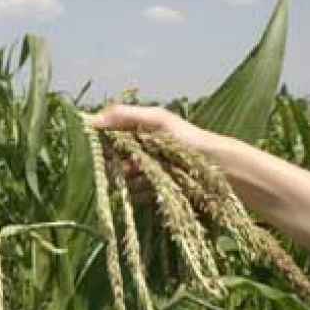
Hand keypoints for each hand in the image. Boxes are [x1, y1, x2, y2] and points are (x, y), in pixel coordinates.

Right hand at [88, 104, 223, 203]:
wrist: (219, 170)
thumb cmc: (188, 140)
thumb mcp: (157, 120)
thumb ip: (124, 115)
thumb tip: (91, 120)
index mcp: (137, 130)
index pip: (106, 134)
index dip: (98, 141)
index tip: (94, 148)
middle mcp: (137, 150)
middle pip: (110, 158)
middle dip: (111, 163)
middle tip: (120, 165)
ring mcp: (144, 171)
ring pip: (120, 177)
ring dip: (123, 179)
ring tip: (136, 178)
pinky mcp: (151, 190)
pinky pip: (133, 193)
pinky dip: (134, 193)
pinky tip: (143, 190)